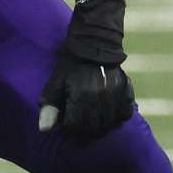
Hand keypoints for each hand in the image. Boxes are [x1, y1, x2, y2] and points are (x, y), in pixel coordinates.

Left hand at [38, 0, 134, 136]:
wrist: (95, 42)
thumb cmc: (70, 64)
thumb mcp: (56, 82)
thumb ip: (50, 106)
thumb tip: (44, 130)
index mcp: (81, 95)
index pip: (74, 126)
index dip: (67, 125)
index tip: (66, 118)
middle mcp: (101, 97)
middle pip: (93, 128)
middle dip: (83, 127)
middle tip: (78, 118)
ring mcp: (117, 95)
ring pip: (109, 124)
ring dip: (100, 124)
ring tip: (92, 115)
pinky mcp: (128, 91)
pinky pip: (125, 115)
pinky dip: (116, 117)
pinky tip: (107, 110)